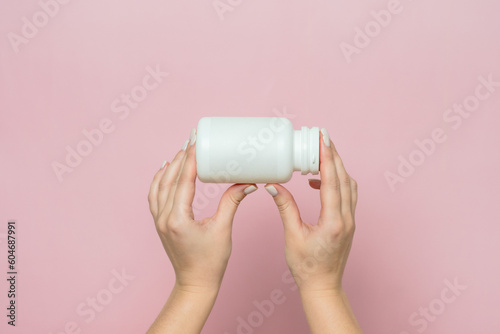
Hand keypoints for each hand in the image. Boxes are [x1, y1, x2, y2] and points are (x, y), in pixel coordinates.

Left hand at [147, 132, 257, 292]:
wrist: (195, 283)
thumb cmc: (210, 262)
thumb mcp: (223, 229)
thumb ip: (231, 202)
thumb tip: (246, 183)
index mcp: (179, 218)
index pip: (184, 180)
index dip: (191, 159)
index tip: (197, 141)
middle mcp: (164, 217)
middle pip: (170, 179)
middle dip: (181, 157)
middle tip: (192, 139)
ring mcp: (159, 220)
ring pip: (159, 186)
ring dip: (170, 167)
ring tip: (182, 151)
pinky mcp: (161, 223)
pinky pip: (155, 196)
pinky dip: (159, 180)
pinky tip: (165, 170)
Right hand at [265, 128, 357, 293]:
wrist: (323, 286)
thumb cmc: (306, 266)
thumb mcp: (292, 236)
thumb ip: (285, 207)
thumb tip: (274, 185)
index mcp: (333, 221)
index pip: (333, 181)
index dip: (327, 157)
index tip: (322, 139)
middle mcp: (346, 218)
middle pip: (345, 178)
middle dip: (334, 155)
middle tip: (322, 138)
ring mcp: (350, 220)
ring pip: (349, 185)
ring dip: (337, 167)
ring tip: (321, 155)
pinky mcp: (348, 222)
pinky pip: (347, 195)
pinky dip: (337, 181)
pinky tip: (319, 183)